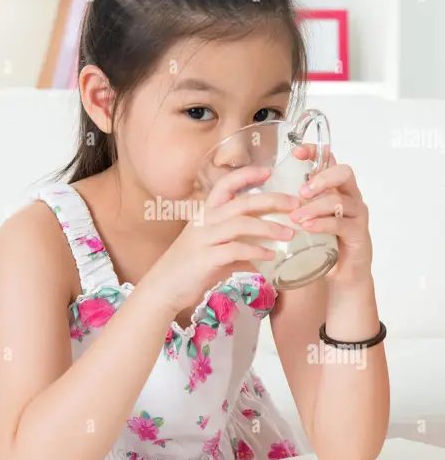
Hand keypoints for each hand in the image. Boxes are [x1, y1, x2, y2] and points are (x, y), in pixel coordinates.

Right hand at [147, 166, 300, 313]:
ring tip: (289, 233)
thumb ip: (234, 242)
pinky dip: (257, 250)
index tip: (269, 171)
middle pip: (241, 202)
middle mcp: (204, 221)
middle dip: (271, 200)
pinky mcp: (207, 258)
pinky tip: (271, 255)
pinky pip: (236, 249)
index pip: (225, 185)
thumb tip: (264, 246)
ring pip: (241, 223)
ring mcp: (204, 239)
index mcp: (204, 213)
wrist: (163, 288)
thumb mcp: (211, 247)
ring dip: (269, 227)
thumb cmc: (189, 267)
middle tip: (295, 203)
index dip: (246, 175)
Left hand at [288, 145, 372, 285]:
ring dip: (314, 206)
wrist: (343, 272)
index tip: (296, 153)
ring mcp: (356, 214)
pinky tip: (308, 228)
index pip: (330, 160)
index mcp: (335, 187)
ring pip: (339, 200)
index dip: (315, 152)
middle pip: (344, 173)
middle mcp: (349, 196)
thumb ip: (290, 205)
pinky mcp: (358, 234)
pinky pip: (342, 224)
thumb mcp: (305, 218)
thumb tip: (256, 195)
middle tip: (301, 191)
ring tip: (296, 217)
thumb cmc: (321, 241)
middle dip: (321, 178)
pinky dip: (323, 224)